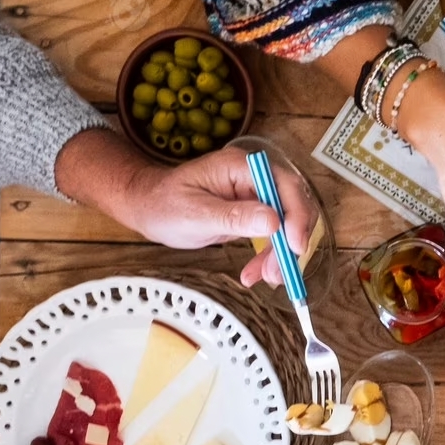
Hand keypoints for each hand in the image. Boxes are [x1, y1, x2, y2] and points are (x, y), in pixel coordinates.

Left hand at [54, 130, 317, 287]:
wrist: (147, 208)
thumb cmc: (163, 205)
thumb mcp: (197, 214)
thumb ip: (235, 217)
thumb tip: (274, 221)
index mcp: (241, 167)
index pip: (285, 186)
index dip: (297, 216)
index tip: (295, 247)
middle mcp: (254, 178)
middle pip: (292, 207)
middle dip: (289, 242)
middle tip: (277, 272)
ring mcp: (254, 196)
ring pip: (286, 225)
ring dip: (280, 254)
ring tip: (264, 277)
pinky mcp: (252, 214)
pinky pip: (273, 235)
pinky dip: (268, 256)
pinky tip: (254, 273)